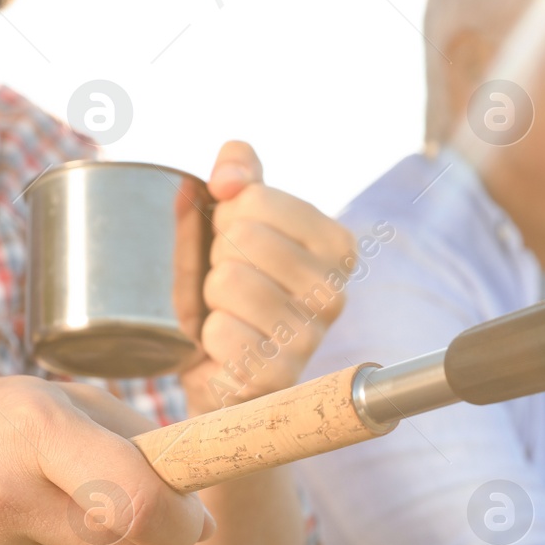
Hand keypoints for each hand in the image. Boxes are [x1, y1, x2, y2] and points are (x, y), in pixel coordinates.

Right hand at [0, 376, 213, 544]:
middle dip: (144, 533)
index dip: (181, 519)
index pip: (136, 499)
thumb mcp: (47, 399)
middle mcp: (1, 500)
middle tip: (125, 504)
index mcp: (31, 432)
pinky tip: (3, 536)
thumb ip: (132, 442)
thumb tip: (200, 515)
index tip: (193, 520)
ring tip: (34, 506)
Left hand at [179, 140, 356, 415]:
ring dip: (210, 298)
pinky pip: (221, 332)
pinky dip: (208, 338)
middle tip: (228, 285)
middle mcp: (334, 292)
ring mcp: (310, 338)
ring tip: (227, 313)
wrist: (219, 367)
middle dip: (217, 258)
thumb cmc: (232, 285)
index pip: (255, 199)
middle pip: (243, 237)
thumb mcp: (235, 216)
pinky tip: (226, 347)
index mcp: (335, 244)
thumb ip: (239, 168)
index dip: (226, 218)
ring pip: (228, 282)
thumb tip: (228, 180)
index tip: (237, 247)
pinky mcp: (279, 376)